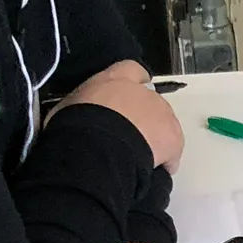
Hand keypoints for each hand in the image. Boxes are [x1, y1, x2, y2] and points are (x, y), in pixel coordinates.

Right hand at [50, 60, 184, 170]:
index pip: (131, 70)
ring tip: (136, 156)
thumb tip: (80, 111)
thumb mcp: (69, 106)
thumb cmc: (75, 125)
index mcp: (115, 79)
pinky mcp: (173, 137)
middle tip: (126, 136)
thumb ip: (82, 103)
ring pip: (163, 124)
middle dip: (141, 117)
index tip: (124, 99)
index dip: (131, 84)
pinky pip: (172, 151)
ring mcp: (162, 113)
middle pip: (149, 101)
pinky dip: (165, 161)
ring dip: (153, 137)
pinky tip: (151, 171)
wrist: (97, 147)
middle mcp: (143, 92)